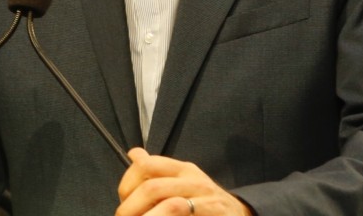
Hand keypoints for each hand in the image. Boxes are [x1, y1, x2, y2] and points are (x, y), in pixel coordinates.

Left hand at [117, 148, 253, 215]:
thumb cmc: (204, 199)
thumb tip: (133, 154)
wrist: (240, 215)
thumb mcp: (183, 179)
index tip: (122, 199)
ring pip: (172, 207)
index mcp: (184, 170)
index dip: (127, 182)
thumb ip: (158, 171)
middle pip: (154, 188)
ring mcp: (208, 203)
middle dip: (131, 207)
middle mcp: (196, 183)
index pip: (148, 165)